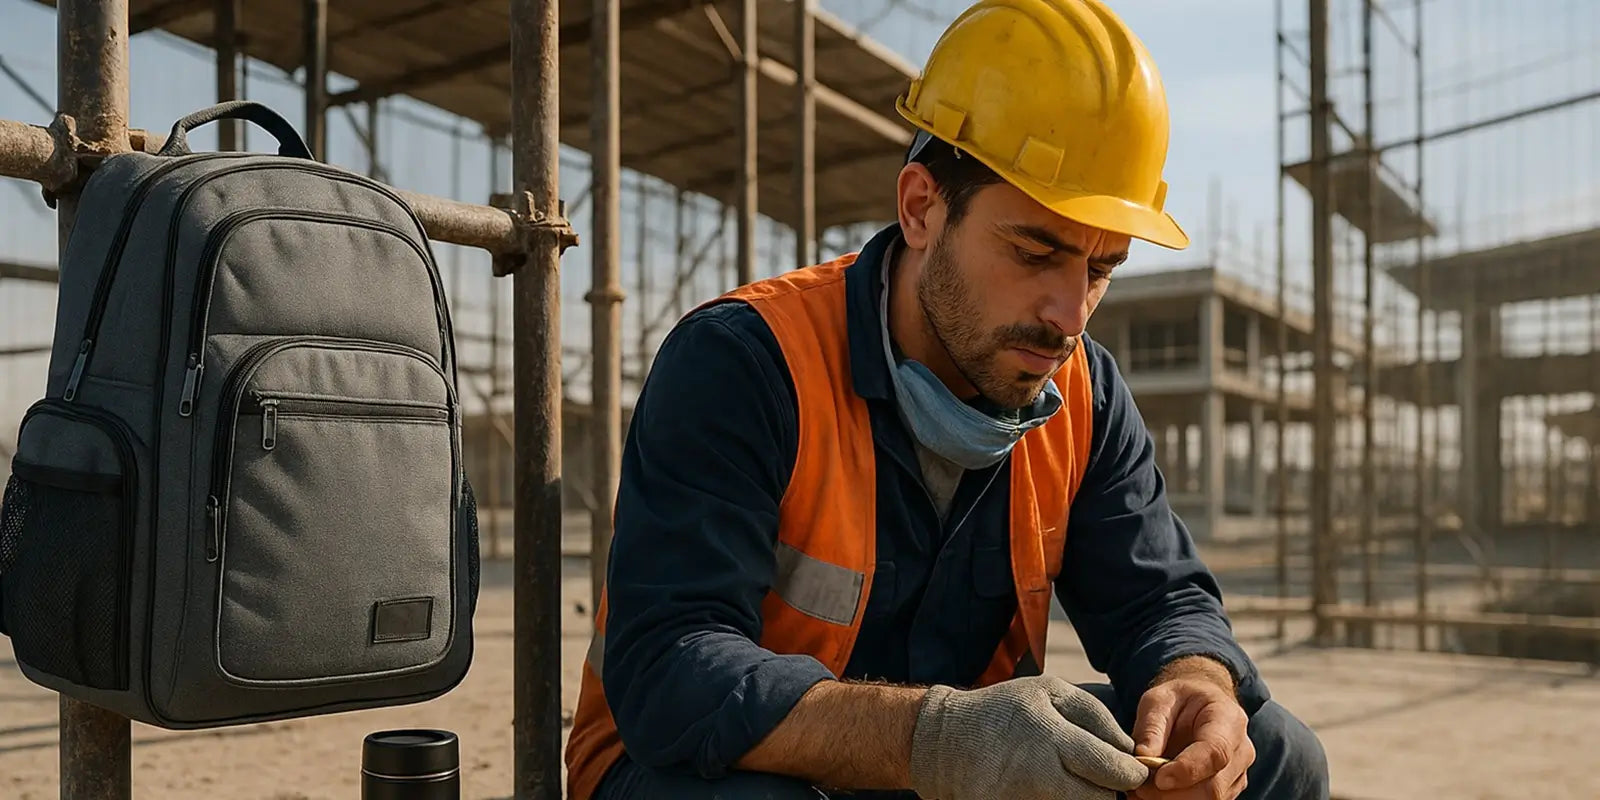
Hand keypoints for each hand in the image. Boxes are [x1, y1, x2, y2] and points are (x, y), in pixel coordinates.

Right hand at [908, 675, 1148, 799]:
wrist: (944, 741)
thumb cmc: (1002, 710)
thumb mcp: (1047, 691)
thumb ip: (1094, 715)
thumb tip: (1127, 748)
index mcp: (1052, 738)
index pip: (1112, 771)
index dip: (1129, 774)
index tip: (1129, 770)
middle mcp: (1038, 774)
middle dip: (1105, 790)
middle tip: (1099, 778)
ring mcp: (1021, 798)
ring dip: (1080, 796)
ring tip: (1067, 779)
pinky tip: (1048, 789)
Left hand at [1130, 676, 1253, 799]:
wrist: (1200, 704)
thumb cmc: (1181, 700)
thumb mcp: (1159, 700)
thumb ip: (1151, 725)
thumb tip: (1142, 756)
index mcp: (1228, 720)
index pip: (1215, 753)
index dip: (1187, 770)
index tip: (1158, 778)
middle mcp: (1241, 751)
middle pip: (1213, 787)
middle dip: (1172, 793)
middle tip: (1139, 787)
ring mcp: (1237, 775)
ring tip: (1143, 789)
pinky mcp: (1227, 790)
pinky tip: (1155, 793)